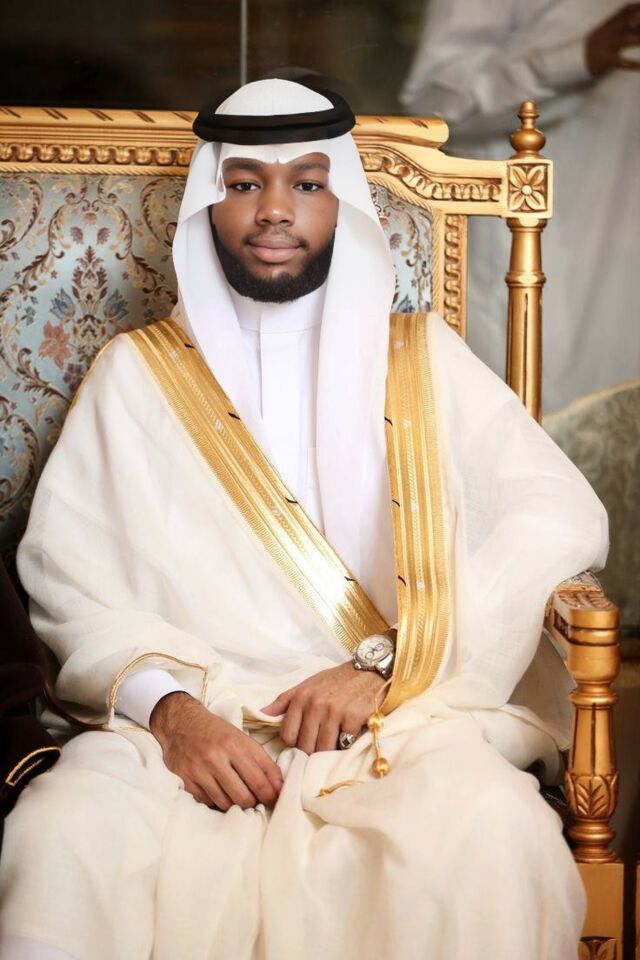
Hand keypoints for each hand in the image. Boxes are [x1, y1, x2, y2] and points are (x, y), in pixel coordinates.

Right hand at [150, 692, 282, 809]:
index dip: (270, 795)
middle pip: (243, 797)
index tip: (275, 799)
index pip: (259, 780)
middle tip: (255, 799)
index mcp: (234, 744)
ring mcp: (199, 769)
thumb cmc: (216, 732)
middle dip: (253, 802)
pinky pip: (208, 802)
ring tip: (236, 794)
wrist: (181, 722)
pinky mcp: (185, 779)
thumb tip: (279, 788)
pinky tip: (218, 791)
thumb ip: (263, 762)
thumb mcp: (242, 739)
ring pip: (226, 803)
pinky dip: (216, 801)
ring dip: (235, 804)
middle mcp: (216, 757)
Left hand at [261, 662, 384, 753]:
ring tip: (334, 742)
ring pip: (323, 749)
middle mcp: (315, 705)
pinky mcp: (353, 718)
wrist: (369, 671)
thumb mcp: (308, 684)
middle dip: (312, 750)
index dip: (295, 742)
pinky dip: (346, 744)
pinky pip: (344, 744)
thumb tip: (262, 714)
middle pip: (305, 746)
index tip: (305, 739)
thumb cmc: (336, 680)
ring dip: (328, 750)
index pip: (287, 736)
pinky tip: (349, 735)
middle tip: (321, 744)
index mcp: (301, 698)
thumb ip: (284, 701)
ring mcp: (334, 712)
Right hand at [586, 4, 639, 75]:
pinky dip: (631, 64)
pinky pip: (620, 61)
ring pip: (626, 39)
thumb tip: (636, 23)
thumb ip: (620, 26)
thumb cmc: (595, 46)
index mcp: (609, 24)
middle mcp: (609, 32)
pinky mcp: (605, 60)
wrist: (575, 61)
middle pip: (629, 22)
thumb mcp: (605, 32)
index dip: (637, 7)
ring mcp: (606, 45)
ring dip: (639, 40)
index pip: (625, 10)